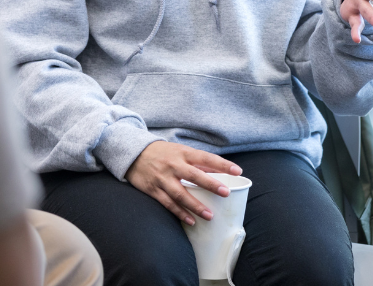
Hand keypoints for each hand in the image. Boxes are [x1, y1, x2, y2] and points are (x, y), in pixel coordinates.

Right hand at [125, 141, 241, 225]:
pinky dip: (180, 213)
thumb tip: (218, 171)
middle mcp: (174, 165)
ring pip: (181, 194)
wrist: (134, 154)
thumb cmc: (163, 153)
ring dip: (196, 206)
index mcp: (184, 153)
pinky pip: (168, 203)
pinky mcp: (153, 190)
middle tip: (225, 193)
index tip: (238, 171)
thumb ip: (197, 162)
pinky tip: (191, 220)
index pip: (207, 158)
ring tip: (210, 215)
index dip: (222, 164)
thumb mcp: (180, 151)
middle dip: (211, 185)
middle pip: (195, 176)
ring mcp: (163, 178)